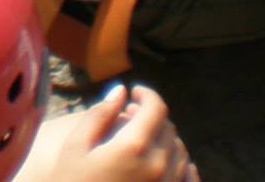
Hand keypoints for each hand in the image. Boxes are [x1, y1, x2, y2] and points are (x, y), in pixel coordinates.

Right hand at [22, 86, 196, 181]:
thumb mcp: (76, 147)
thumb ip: (99, 115)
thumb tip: (121, 91)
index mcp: (132, 147)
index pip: (156, 108)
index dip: (147, 94)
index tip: (135, 93)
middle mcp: (157, 166)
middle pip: (169, 128)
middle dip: (153, 116)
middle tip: (132, 117)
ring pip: (180, 151)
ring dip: (165, 139)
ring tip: (143, 141)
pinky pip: (188, 177)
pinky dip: (182, 166)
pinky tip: (166, 164)